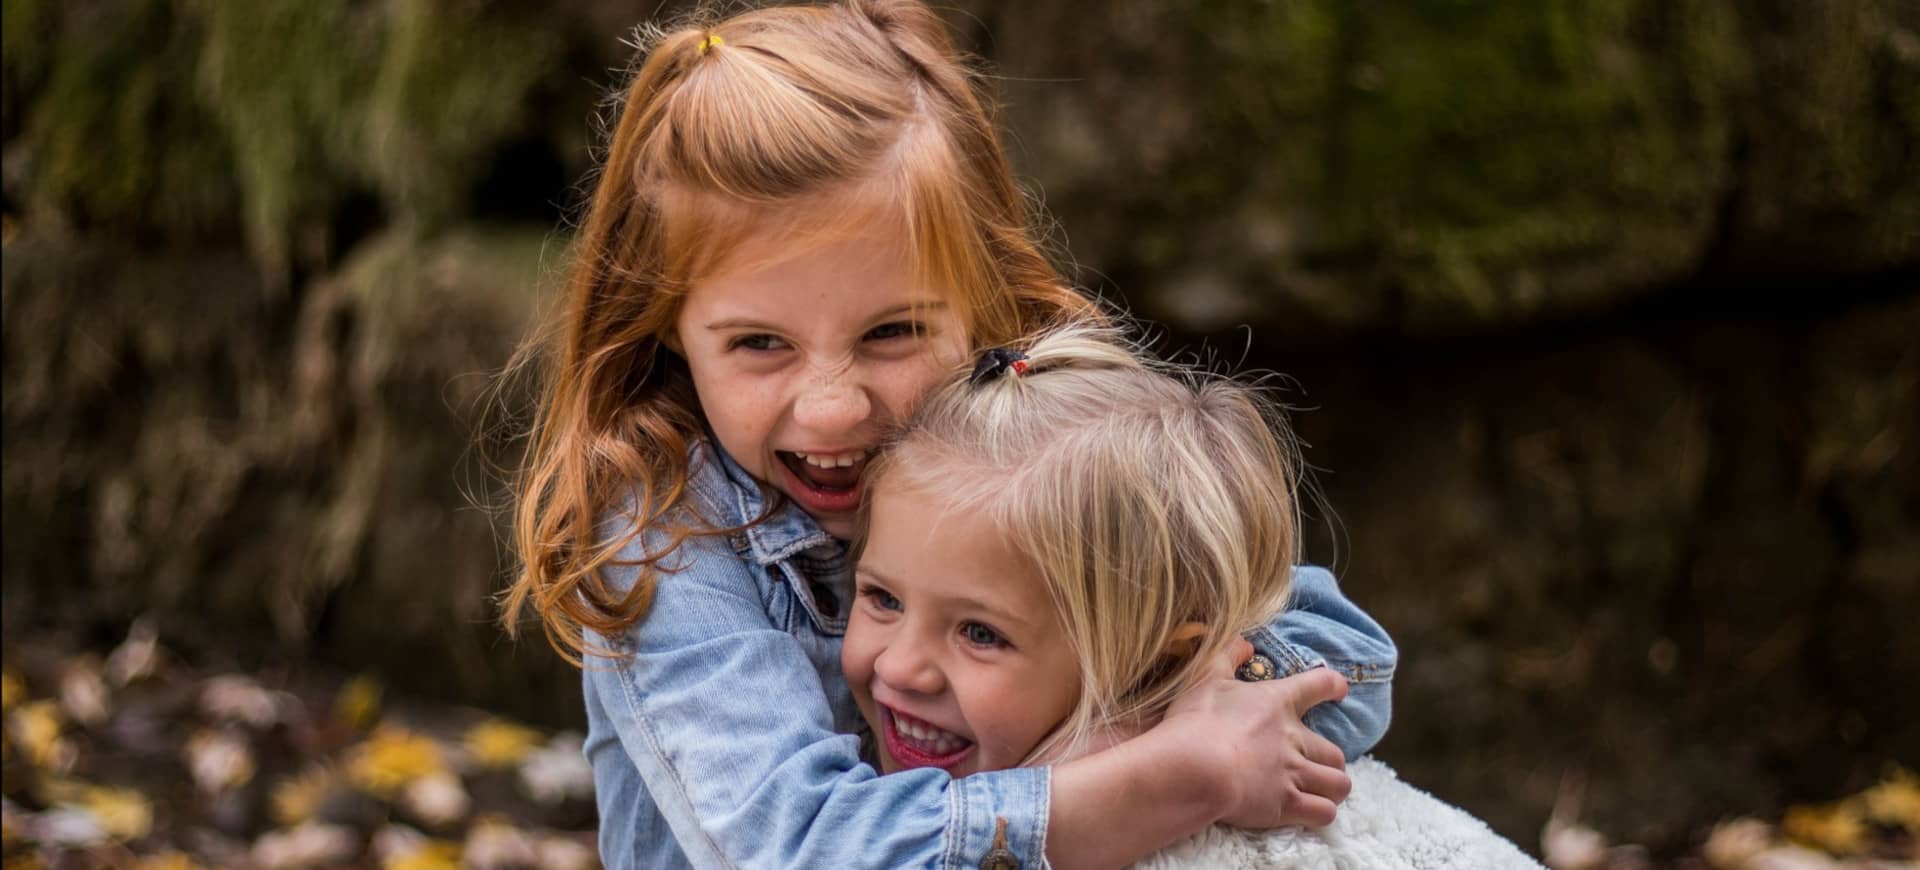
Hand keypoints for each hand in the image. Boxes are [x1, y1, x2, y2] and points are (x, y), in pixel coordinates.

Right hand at [1159, 641, 1351, 828]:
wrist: (1195, 768)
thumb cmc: (1197, 721)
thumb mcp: (1205, 677)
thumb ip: (1227, 655)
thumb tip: (1244, 642)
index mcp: (1277, 702)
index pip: (1318, 685)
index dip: (1333, 685)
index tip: (1339, 689)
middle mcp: (1293, 739)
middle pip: (1335, 752)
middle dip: (1331, 761)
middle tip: (1317, 765)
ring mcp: (1293, 774)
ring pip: (1338, 784)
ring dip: (1333, 788)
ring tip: (1322, 792)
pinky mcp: (1286, 805)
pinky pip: (1324, 813)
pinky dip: (1322, 813)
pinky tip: (1312, 813)